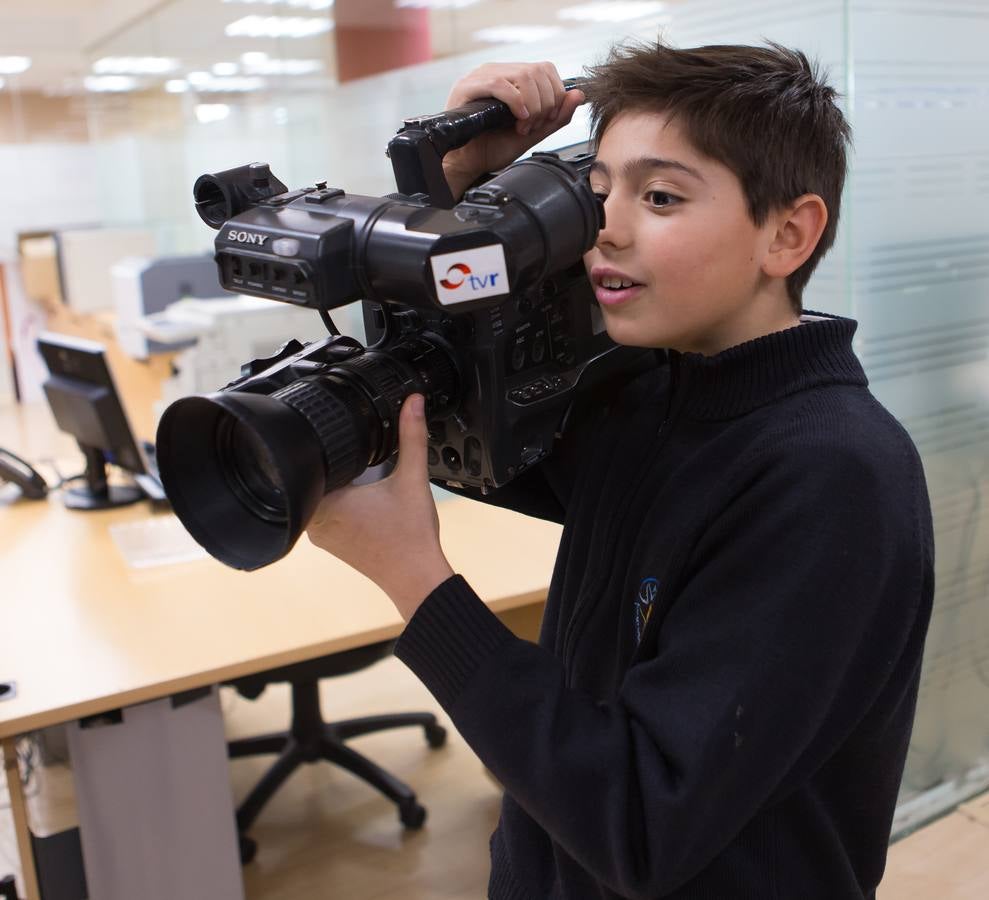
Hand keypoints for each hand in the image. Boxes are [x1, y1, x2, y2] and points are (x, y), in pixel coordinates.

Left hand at [306, 394, 453, 620]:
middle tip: (362, 464)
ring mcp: (321, 535)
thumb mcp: (412, 478)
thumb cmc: (411, 537)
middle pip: (315, 477)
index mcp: (327, 502)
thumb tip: (413, 403)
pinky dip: (341, 502)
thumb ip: (412, 436)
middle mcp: (316, 521)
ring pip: (319, 495)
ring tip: (363, 482)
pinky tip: (363, 501)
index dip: (326, 446)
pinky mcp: (332, 544)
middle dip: (336, 465)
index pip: (310, 462)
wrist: (417, 577)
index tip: (344, 440)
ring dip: (337, 484)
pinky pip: (325, 513)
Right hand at [442, 61, 585, 198]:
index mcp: (511, 77)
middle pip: (538, 71)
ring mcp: (481, 76)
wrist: (468, 164)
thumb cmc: (494, 148)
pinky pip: (499, 83)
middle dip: (544, 104)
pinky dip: (516, 102)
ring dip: (531, 106)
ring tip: (522, 127)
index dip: (554, 95)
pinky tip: (517, 118)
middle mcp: (497, 71)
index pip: (546, 69)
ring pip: (523, 75)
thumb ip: (557, 116)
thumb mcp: (534, 132)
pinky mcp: (467, 87)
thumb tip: (579, 94)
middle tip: (533, 127)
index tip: (545, 121)